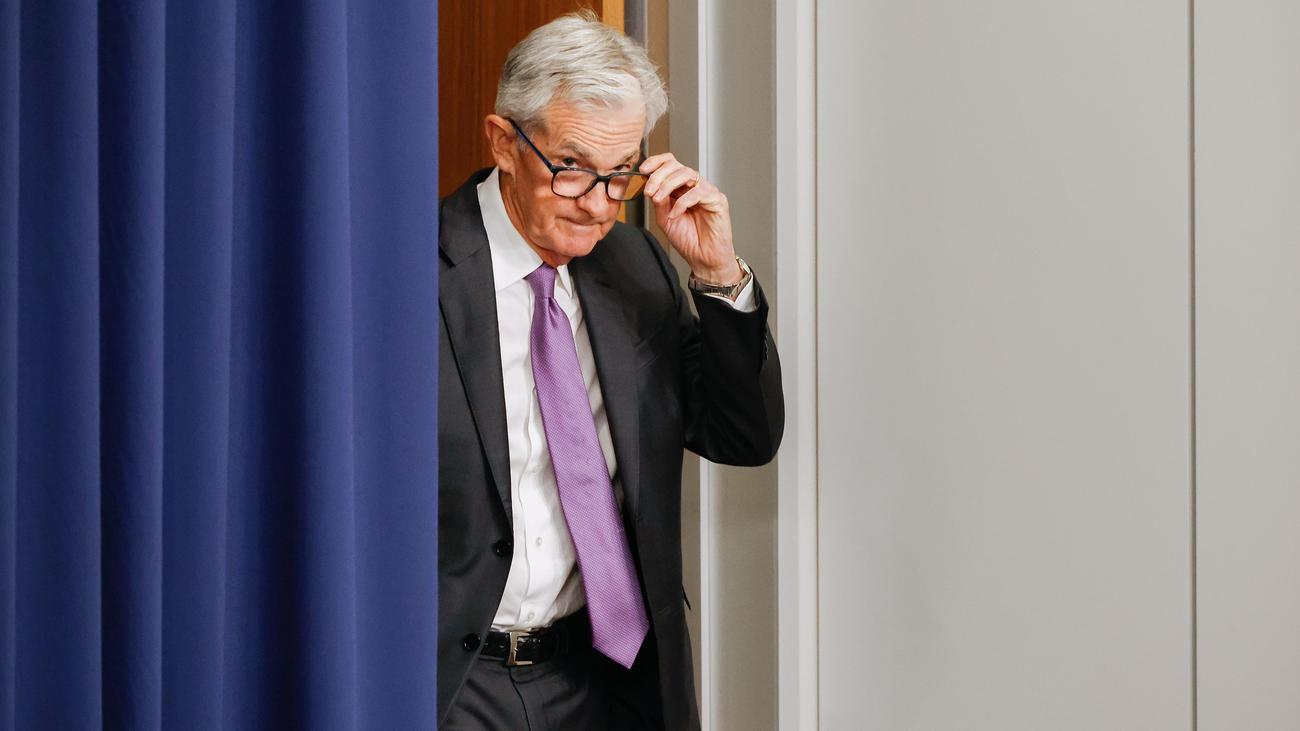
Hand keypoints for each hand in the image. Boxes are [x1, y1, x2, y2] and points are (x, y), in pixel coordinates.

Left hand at [640, 153, 741, 283]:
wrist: (703, 259)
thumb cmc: (689, 240)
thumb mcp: (665, 219)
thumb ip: (659, 201)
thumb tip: (650, 185)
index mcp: (682, 188)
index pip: (671, 164)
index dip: (656, 162)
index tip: (643, 169)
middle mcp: (695, 187)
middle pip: (677, 166)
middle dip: (659, 176)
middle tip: (649, 190)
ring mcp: (707, 192)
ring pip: (687, 174)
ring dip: (667, 185)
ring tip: (658, 199)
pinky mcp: (717, 200)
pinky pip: (697, 193)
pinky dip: (682, 203)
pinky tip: (674, 215)